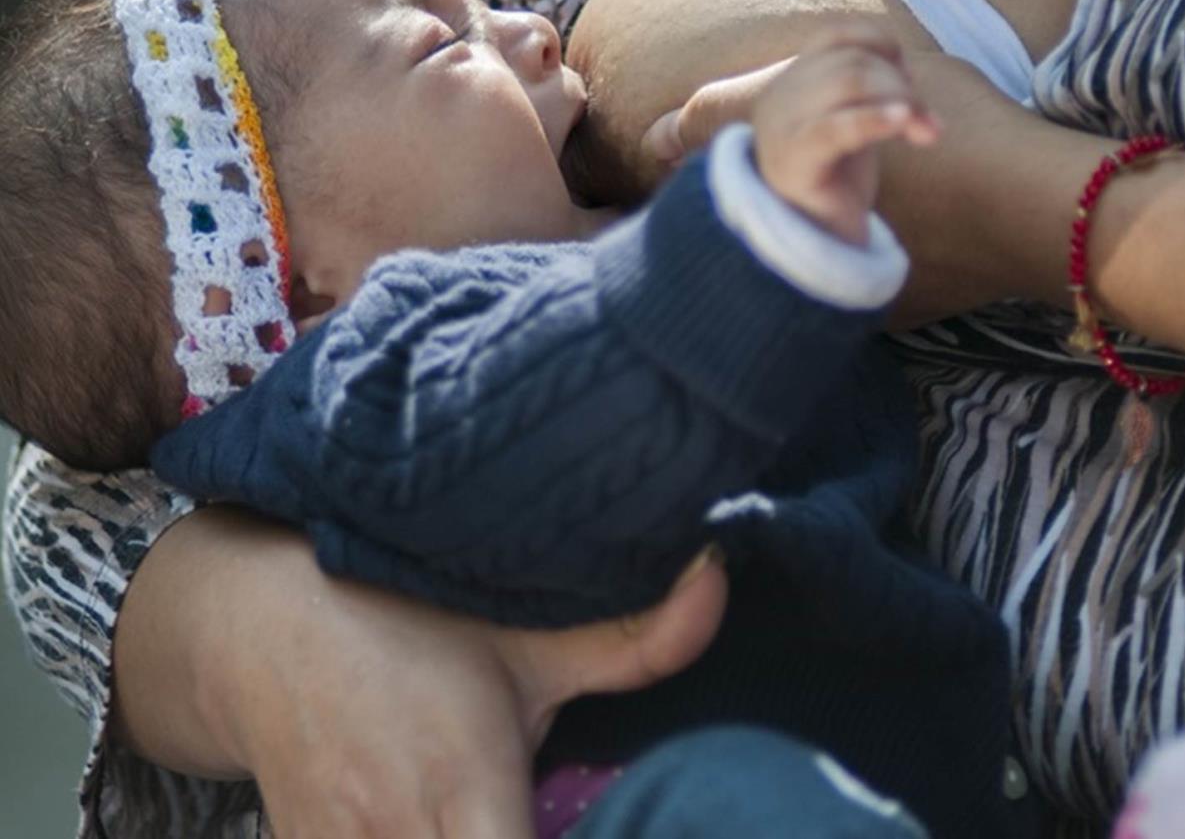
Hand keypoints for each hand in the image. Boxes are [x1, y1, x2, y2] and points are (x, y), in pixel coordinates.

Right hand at [116, 509, 727, 838]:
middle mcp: (395, 838)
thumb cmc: (404, 617)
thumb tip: (722, 576)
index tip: (613, 833)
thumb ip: (634, 637)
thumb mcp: (523, 630)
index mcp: (465, 788)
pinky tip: (446, 827)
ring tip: (498, 820)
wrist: (258, 623)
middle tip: (549, 825)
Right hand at [644, 22, 935, 245]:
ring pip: (848, 81)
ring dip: (901, 99)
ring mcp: (780, 130)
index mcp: (787, 84)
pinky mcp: (794, 164)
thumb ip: (869, 87)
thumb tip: (905, 63)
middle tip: (928, 123)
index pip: (836, 34)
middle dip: (901, 83)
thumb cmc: (835, 183)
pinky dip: (876, 118)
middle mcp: (777, 99)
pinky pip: (837, 127)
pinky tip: (905, 125)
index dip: (881, 44)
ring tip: (926, 133)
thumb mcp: (851, 121)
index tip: (907, 79)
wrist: (813, 246)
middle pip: (851, 60)